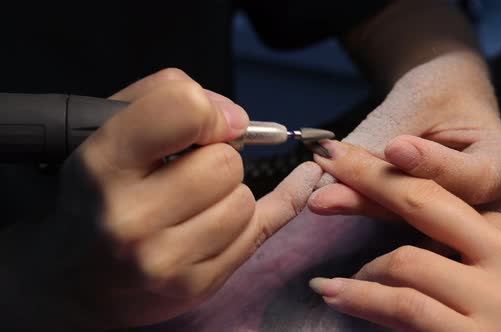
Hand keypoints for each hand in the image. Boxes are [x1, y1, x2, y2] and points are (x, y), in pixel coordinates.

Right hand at [4, 68, 321, 330]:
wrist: (76, 283)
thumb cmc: (97, 197)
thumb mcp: (106, 132)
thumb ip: (163, 97)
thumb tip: (234, 117)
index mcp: (103, 165)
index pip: (184, 111)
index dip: (209, 112)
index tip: (211, 123)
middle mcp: (130, 218)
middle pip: (225, 164)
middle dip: (218, 159)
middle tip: (192, 170)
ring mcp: (165, 260)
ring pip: (243, 201)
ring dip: (230, 194)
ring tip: (196, 203)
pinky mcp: (196, 286)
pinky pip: (260, 231)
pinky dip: (272, 208)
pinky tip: (296, 185)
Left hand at [308, 140, 500, 330]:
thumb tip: (467, 229)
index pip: (454, 202)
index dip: (402, 183)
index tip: (369, 168)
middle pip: (426, 203)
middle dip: (371, 177)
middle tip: (331, 161)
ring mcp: (494, 300)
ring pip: (407, 259)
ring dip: (362, 257)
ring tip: (334, 273)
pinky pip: (407, 306)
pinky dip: (365, 297)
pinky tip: (337, 291)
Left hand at [314, 52, 500, 208]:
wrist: (441, 100)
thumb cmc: (441, 91)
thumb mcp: (421, 99)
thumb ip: (388, 133)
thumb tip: (334, 164)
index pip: (472, 177)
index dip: (431, 165)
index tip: (395, 148)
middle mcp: (483, 203)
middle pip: (430, 204)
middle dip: (375, 194)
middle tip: (328, 189)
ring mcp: (451, 217)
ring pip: (401, 215)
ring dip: (357, 203)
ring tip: (319, 196)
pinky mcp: (419, 220)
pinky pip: (386, 213)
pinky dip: (355, 201)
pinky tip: (323, 196)